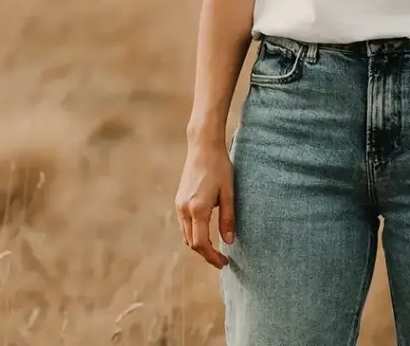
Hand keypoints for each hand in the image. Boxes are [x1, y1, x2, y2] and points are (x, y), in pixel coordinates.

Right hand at [175, 141, 235, 267]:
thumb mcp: (229, 192)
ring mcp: (179, 204)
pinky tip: (205, 231)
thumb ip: (228, 218)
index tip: (224, 263)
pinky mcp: (179, 199)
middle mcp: (184, 209)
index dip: (212, 257)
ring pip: (186, 234)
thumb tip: (229, 241)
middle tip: (221, 259)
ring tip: (214, 248)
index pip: (201, 244)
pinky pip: (184, 224)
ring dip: (198, 244)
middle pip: (192, 243)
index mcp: (198, 209)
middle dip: (205, 254)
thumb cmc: (220, 167)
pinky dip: (193, 232)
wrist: (203, 146)